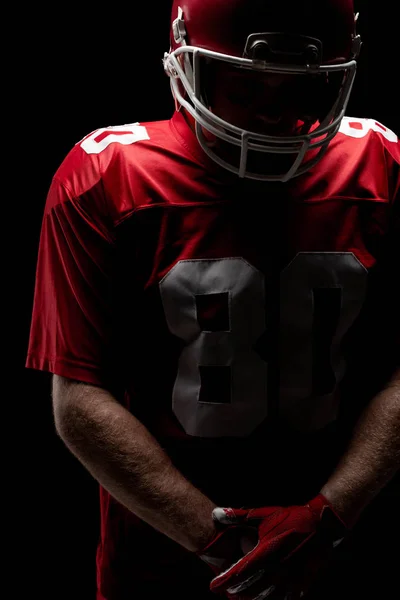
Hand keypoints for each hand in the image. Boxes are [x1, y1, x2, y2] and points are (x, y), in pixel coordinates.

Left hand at [208, 494, 348, 599]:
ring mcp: (290, 580)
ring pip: (266, 598)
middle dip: (236, 592)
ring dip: (251, 599)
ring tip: (241, 598)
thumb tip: (215, 514)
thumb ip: (239, 516)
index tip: (213, 586)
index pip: (239, 572)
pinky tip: (266, 598)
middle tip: (226, 592)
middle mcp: (277, 570)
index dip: (224, 581)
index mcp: (266, 553)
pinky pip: (284, 599)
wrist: (323, 526)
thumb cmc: (291, 518)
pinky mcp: (301, 585)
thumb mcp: (264, 514)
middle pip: (250, 589)